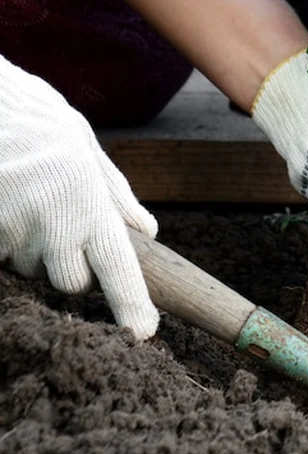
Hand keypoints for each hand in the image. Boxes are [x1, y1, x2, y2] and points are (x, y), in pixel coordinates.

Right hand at [0, 55, 158, 338]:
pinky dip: (7, 242)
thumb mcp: (86, 148)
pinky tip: (7, 206)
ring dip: (35, 250)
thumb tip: (148, 232)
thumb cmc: (35, 120)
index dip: (131, 305)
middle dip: (72, 265)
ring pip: (33, 270)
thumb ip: (117, 196)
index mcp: (86, 205)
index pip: (116, 270)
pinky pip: (3, 258)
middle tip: (63, 221)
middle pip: (72, 282)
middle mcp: (50, 229)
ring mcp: (11, 238)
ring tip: (28, 201)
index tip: (144, 333)